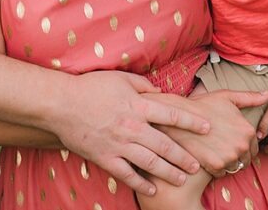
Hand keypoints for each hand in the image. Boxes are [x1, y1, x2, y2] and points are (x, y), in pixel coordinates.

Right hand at [52, 71, 210, 196]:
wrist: (61, 104)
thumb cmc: (90, 87)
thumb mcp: (120, 78)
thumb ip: (143, 86)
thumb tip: (160, 92)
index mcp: (138, 105)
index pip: (172, 114)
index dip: (191, 121)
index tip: (207, 127)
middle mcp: (132, 127)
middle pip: (165, 145)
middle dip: (184, 157)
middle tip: (198, 165)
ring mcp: (119, 145)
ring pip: (151, 163)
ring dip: (169, 172)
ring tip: (182, 179)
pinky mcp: (105, 158)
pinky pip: (127, 175)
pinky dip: (141, 184)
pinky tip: (153, 189)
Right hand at [149, 89, 267, 176]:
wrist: (179, 117)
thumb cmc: (203, 105)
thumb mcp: (227, 97)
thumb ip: (251, 98)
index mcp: (247, 130)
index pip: (254, 147)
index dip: (242, 144)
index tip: (230, 139)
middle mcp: (242, 146)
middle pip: (246, 160)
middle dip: (237, 155)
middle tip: (221, 146)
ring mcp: (229, 157)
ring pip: (234, 167)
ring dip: (227, 162)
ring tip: (214, 150)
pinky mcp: (216, 166)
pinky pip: (222, 174)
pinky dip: (216, 168)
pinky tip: (207, 155)